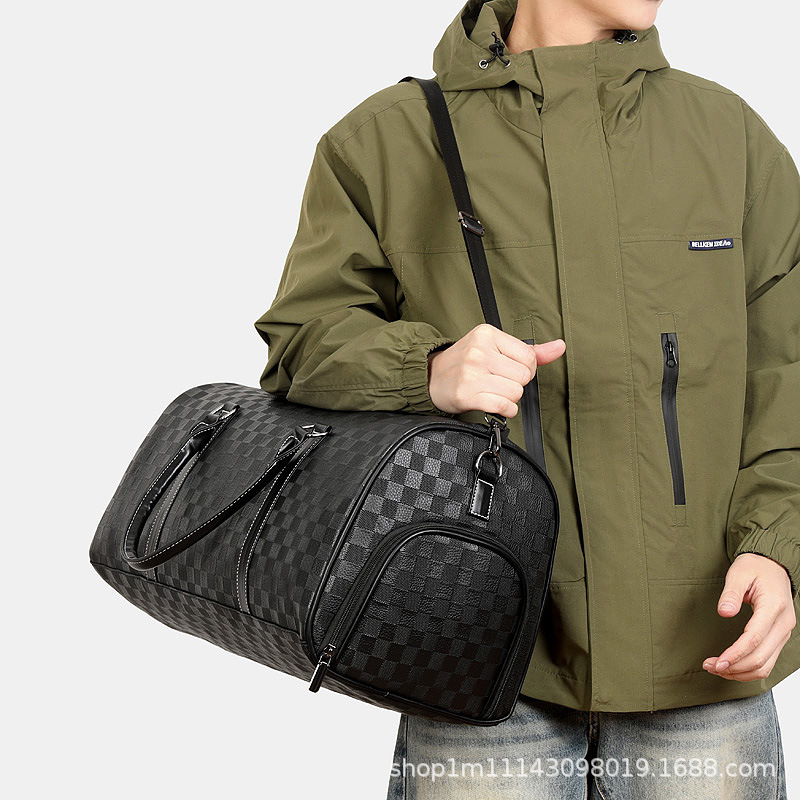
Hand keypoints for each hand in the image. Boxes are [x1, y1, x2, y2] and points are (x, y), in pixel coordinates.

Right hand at [427, 323, 565, 416]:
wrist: (430, 378)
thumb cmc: (464, 363)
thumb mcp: (494, 347)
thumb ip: (529, 350)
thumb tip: (560, 346)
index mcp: (487, 334)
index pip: (529, 357)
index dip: (524, 369)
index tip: (508, 370)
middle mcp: (479, 351)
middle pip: (524, 376)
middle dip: (515, 383)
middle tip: (497, 381)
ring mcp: (472, 373)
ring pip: (516, 392)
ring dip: (509, 398)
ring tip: (492, 391)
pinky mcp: (467, 394)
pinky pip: (505, 406)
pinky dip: (505, 409)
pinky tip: (493, 403)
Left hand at [703, 553, 795, 680]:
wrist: (773, 566)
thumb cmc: (755, 568)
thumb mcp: (739, 573)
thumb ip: (731, 593)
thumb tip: (724, 612)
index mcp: (774, 607)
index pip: (754, 639)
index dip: (736, 654)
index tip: (718, 662)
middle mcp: (783, 624)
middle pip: (761, 657)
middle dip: (735, 667)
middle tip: (711, 666)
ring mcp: (783, 633)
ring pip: (766, 665)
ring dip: (741, 671)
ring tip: (717, 668)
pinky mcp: (778, 637)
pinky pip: (767, 661)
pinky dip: (749, 668)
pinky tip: (731, 666)